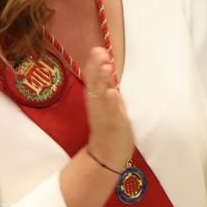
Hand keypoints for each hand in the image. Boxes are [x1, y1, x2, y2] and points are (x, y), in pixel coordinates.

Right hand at [82, 46, 132, 169]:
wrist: (106, 157)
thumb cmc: (110, 128)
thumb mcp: (109, 104)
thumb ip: (107, 87)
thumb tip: (106, 66)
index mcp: (96, 100)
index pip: (93, 79)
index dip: (94, 65)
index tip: (98, 49)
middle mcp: (97, 106)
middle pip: (94, 85)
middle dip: (97, 69)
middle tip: (100, 52)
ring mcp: (104, 116)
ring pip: (101, 97)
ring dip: (103, 81)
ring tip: (107, 66)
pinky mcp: (113, 126)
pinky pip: (111, 113)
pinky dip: (111, 102)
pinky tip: (113, 92)